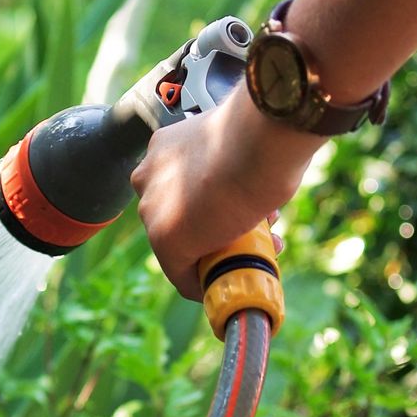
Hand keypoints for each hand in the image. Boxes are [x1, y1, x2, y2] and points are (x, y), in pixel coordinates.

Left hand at [130, 85, 323, 299]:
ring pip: (183, 245)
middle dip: (220, 229)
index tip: (243, 209)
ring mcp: (153, 208)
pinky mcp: (164, 240)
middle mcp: (149, 176)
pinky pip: (181, 273)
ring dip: (221, 255)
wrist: (258, 142)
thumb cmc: (260, 133)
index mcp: (165, 147)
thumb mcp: (240, 140)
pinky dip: (206, 283)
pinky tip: (232, 280)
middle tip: (258, 231)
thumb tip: (255, 165)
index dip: (217, 203)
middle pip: (182, 217)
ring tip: (267, 247)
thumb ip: (234, 155)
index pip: (184, 187)